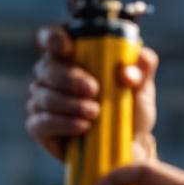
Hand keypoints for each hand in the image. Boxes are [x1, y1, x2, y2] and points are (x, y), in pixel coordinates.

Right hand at [25, 25, 158, 161]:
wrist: (129, 146)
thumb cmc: (131, 109)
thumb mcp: (143, 87)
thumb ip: (143, 67)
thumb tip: (133, 64)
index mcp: (73, 56)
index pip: (51, 37)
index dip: (53, 38)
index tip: (68, 47)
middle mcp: (52, 75)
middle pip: (46, 67)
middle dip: (68, 77)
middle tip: (94, 89)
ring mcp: (43, 101)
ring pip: (44, 95)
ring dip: (70, 104)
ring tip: (95, 113)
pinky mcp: (40, 127)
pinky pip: (41, 122)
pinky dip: (62, 123)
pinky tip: (82, 127)